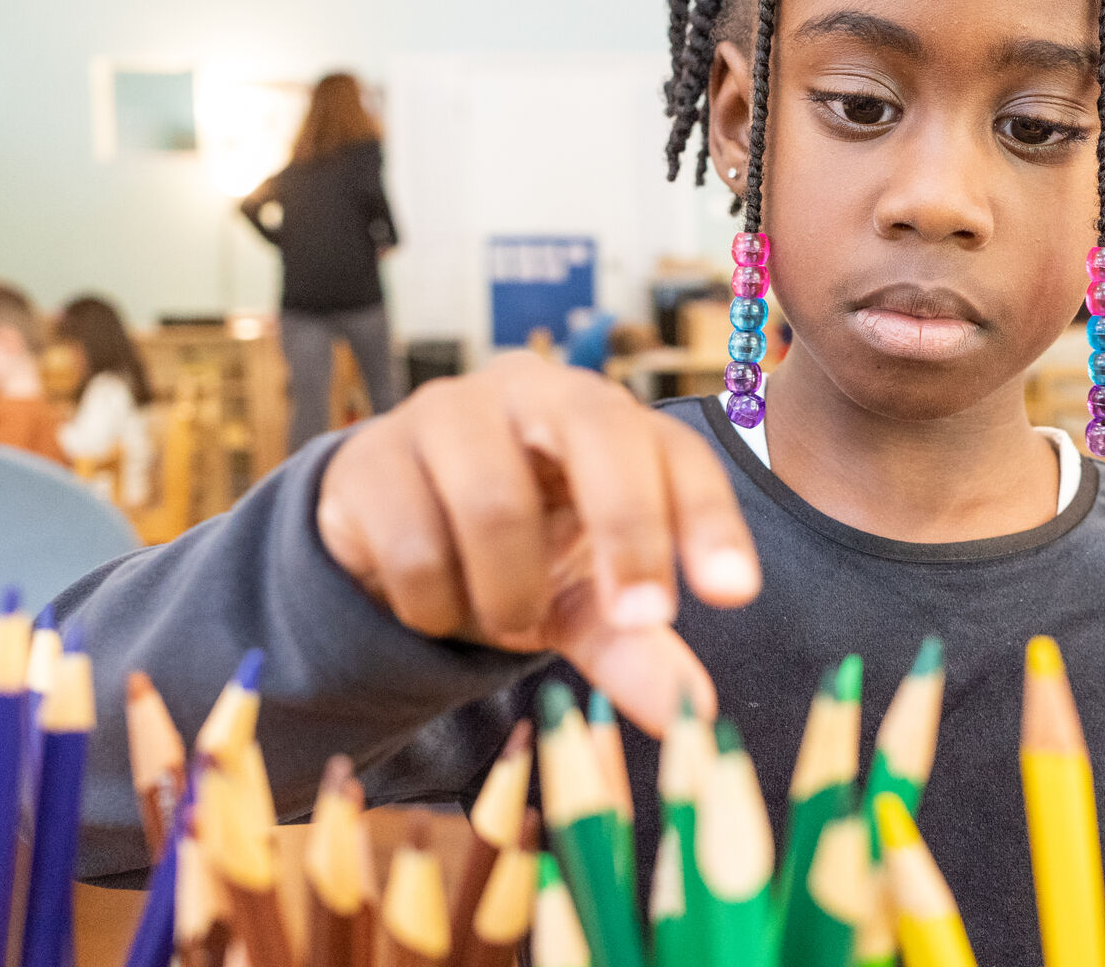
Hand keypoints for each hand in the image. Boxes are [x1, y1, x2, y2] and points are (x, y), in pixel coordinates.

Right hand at [317, 352, 759, 733]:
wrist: (387, 534)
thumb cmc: (515, 552)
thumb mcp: (581, 600)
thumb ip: (635, 643)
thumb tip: (693, 712)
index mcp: (604, 418)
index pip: (674, 450)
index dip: (707, 517)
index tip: (734, 593)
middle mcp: (533, 392)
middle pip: (598, 430)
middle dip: (627, 532)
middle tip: (640, 620)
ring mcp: (445, 413)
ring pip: (494, 504)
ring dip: (507, 595)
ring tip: (504, 618)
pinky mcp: (370, 457)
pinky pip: (413, 546)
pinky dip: (435, 605)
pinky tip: (435, 604)